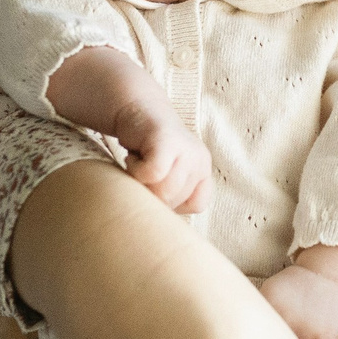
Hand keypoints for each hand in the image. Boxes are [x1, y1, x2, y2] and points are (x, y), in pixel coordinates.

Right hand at [110, 98, 211, 214]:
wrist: (135, 107)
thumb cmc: (144, 150)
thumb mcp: (162, 178)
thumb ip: (168, 198)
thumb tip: (158, 230)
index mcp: (204, 172)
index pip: (196, 205)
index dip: (172, 203)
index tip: (156, 184)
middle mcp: (200, 160)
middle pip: (174, 201)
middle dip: (151, 193)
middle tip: (142, 172)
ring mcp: (187, 149)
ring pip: (164, 190)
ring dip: (140, 182)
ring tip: (137, 164)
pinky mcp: (167, 139)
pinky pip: (153, 173)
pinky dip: (135, 170)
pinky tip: (133, 157)